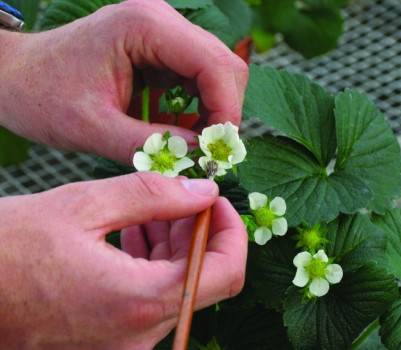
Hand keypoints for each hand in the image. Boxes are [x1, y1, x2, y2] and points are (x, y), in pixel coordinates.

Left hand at [0, 0, 248, 162]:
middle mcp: (160, 20)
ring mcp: (161, 33)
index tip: (218, 151)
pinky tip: (180, 129)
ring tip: (194, 145)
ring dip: (212, 112)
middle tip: (210, 153)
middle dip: (223, 113)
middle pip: (224, 65)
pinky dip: (197, 107)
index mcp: (144, 26)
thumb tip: (199, 159)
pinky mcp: (158, 49)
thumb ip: (150, 146)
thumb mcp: (94, 128)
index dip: (226, 111)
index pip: (213, 64)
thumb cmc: (42, 95)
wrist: (15, 77)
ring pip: (215, 72)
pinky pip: (196, 78)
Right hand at [0, 172, 246, 348]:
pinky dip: (154, 263)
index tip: (215, 199)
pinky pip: (151, 297)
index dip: (230, 229)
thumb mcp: (87, 205)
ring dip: (175, 245)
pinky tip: (133, 232)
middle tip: (178, 196)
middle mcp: (139, 333)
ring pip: (178, 286)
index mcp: (141, 300)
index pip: (225, 271)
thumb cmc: (11, 247)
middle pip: (203, 277)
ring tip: (151, 210)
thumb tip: (205, 190)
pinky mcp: (109, 338)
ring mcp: (124, 341)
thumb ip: (155, 196)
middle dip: (199, 231)